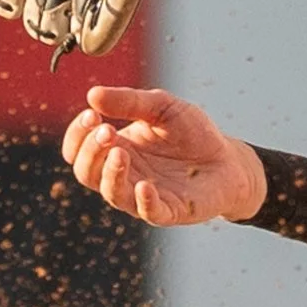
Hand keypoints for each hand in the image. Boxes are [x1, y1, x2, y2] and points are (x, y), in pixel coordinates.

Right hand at [62, 86, 264, 226]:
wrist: (229, 159)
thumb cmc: (193, 133)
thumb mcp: (162, 107)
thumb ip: (129, 102)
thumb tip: (92, 95)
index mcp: (116, 149)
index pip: (78, 150)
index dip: (77, 134)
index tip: (92, 115)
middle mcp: (124, 175)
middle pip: (86, 172)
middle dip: (90, 151)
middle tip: (107, 130)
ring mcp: (143, 196)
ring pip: (112, 193)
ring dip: (110, 173)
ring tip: (120, 153)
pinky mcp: (169, 211)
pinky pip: (148, 212)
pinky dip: (144, 201)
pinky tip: (146, 185)